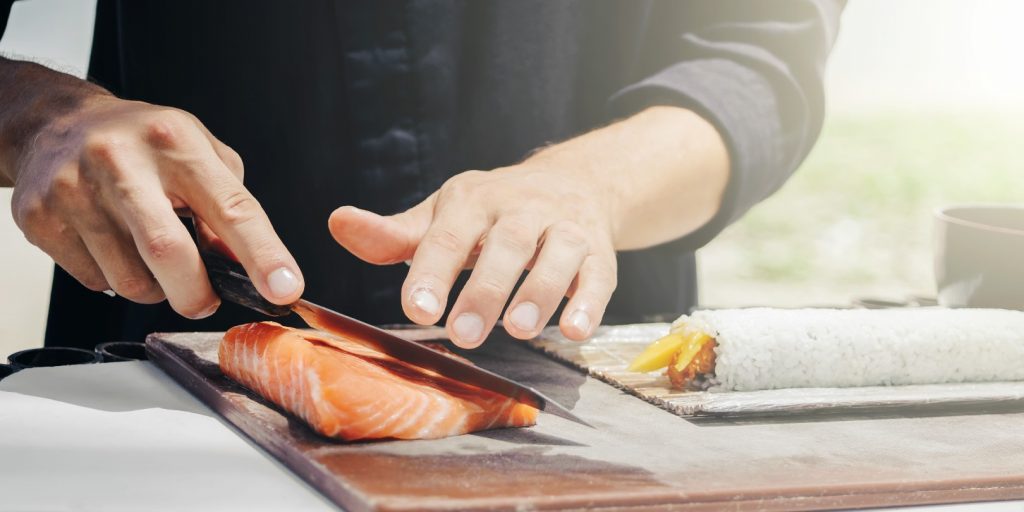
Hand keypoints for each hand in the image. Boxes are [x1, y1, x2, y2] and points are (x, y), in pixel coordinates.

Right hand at [7, 93, 303, 316]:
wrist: (58, 124)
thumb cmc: (143, 143)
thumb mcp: (199, 153)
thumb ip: (229, 205)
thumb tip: (248, 265)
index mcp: (175, 142)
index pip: (231, 207)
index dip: (263, 255)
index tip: (286, 288)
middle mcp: (121, 161)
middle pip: (169, 254)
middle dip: (196, 294)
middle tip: (204, 299)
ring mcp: (74, 190)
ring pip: (130, 280)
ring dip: (154, 288)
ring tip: (150, 256)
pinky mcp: (40, 218)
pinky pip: (94, 282)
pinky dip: (115, 280)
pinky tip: (114, 247)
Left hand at [330, 167, 615, 346]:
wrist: (574, 182)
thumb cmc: (494, 210)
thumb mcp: (443, 215)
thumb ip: (395, 233)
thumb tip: (338, 223)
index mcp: (474, 199)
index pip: (449, 235)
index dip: (433, 272)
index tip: (418, 309)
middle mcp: (521, 208)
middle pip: (505, 245)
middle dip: (485, 290)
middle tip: (463, 334)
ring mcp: (564, 227)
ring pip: (556, 256)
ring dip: (538, 293)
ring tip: (517, 331)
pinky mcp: (598, 251)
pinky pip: (598, 275)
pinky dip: (589, 303)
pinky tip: (573, 330)